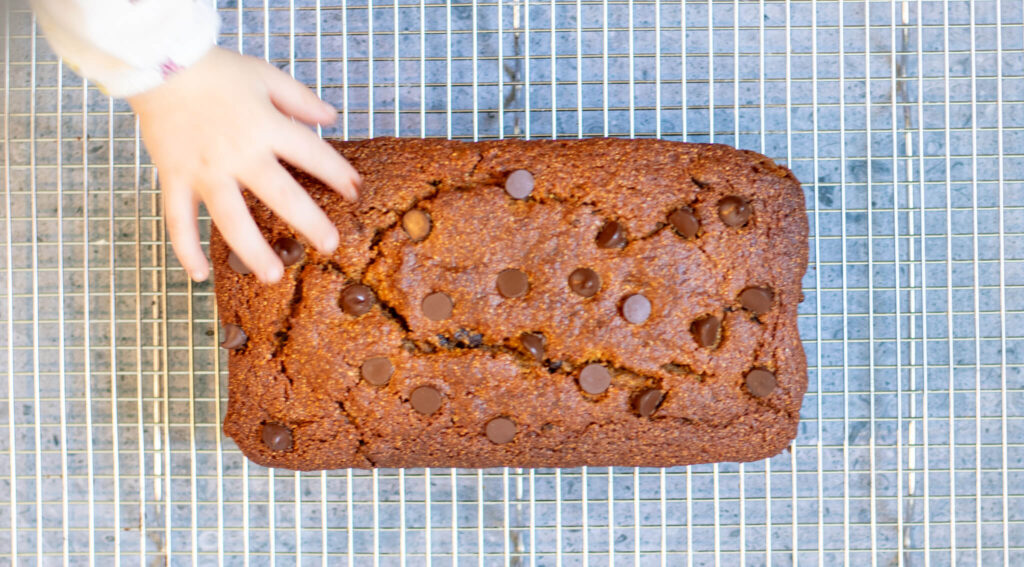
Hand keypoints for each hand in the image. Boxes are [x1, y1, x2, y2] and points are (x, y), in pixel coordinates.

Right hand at [129, 47, 359, 282]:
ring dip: (252, 250)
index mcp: (266, 126)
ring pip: (231, 219)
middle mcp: (238, 154)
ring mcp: (205, 171)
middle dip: (309, 222)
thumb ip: (300, 99)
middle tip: (330, 245)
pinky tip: (201, 275)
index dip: (337, 173)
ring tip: (273, 276)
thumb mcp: (265, 75)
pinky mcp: (175, 178)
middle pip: (280, 195)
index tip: (355, 191)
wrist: (157, 63)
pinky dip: (186, 249)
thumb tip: (332, 116)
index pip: (312, 154)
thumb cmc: (215, 70)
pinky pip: (179, 221)